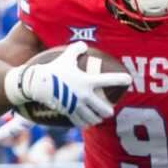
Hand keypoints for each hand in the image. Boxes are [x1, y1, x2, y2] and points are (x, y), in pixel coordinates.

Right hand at [4, 41, 130, 127]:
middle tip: (110, 110)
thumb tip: (83, 44)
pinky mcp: (69, 113)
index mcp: (86, 81)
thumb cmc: (53, 69)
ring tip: (98, 118)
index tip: (129, 80)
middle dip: (109, 111)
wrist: (38, 84)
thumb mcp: (65, 56)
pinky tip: (86, 122)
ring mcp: (76, 106)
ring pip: (93, 119)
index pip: (107, 80)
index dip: (120, 79)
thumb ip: (76, 49)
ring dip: (97, 119)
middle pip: (104, 109)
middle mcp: (84, 96)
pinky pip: (80, 122)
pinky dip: (85, 123)